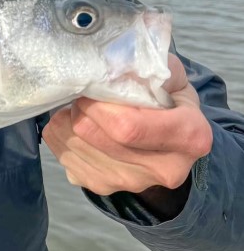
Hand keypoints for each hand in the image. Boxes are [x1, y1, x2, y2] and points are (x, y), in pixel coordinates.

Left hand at [43, 55, 212, 202]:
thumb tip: (110, 63)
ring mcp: (132, 183)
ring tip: (80, 109)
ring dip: (67, 122)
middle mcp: (165, 169)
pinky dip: (61, 137)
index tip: (91, 88)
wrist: (168, 141)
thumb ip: (146, 65)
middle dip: (79, 109)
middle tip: (83, 95)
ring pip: (75, 147)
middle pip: (94, 136)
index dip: (97, 106)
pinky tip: (75, 125)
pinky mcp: (104, 187)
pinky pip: (65, 159)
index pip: (127, 127)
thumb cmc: (168, 99)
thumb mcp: (168, 74)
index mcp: (189, 136)